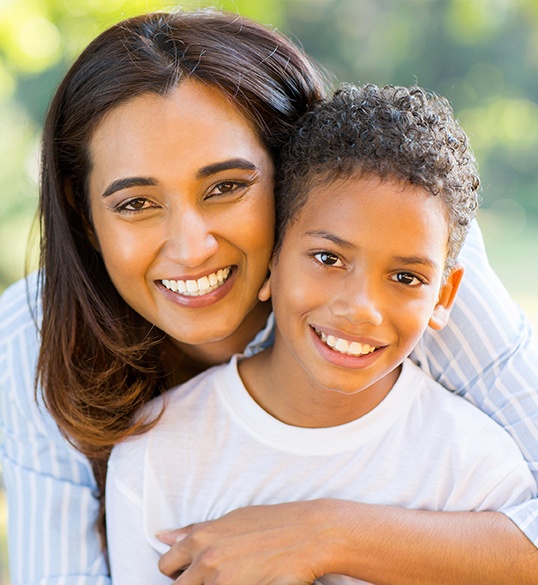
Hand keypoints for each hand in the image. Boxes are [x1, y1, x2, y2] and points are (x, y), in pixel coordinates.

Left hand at [156, 501, 336, 583]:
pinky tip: (247, 579)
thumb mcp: (231, 520)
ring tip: (236, 576)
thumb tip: (163, 536)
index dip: (177, 571)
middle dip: (190, 584)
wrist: (310, 534)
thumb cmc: (273, 523)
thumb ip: (196, 531)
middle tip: (213, 578)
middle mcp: (207, 562)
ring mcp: (223, 583)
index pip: (166, 565)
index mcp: (201, 539)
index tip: (188, 573)